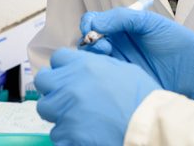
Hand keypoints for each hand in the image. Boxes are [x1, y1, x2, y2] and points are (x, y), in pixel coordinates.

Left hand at [35, 49, 161, 144]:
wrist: (150, 127)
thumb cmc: (143, 99)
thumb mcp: (123, 69)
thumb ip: (96, 66)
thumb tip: (83, 68)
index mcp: (84, 66)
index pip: (58, 59)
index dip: (63, 67)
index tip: (68, 75)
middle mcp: (70, 86)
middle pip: (44, 81)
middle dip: (53, 88)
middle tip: (65, 96)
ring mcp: (66, 111)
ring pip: (46, 108)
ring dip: (58, 112)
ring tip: (76, 118)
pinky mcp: (68, 134)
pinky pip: (56, 134)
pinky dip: (67, 135)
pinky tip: (82, 134)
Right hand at [79, 8, 193, 99]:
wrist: (193, 68)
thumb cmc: (175, 41)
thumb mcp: (148, 22)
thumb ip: (121, 17)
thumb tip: (93, 23)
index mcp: (120, 27)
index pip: (94, 22)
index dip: (88, 24)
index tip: (91, 29)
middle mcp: (115, 44)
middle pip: (88, 42)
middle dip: (90, 42)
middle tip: (105, 45)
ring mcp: (117, 63)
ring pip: (92, 60)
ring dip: (94, 57)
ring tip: (109, 55)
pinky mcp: (121, 81)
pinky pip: (103, 76)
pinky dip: (100, 72)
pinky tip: (111, 70)